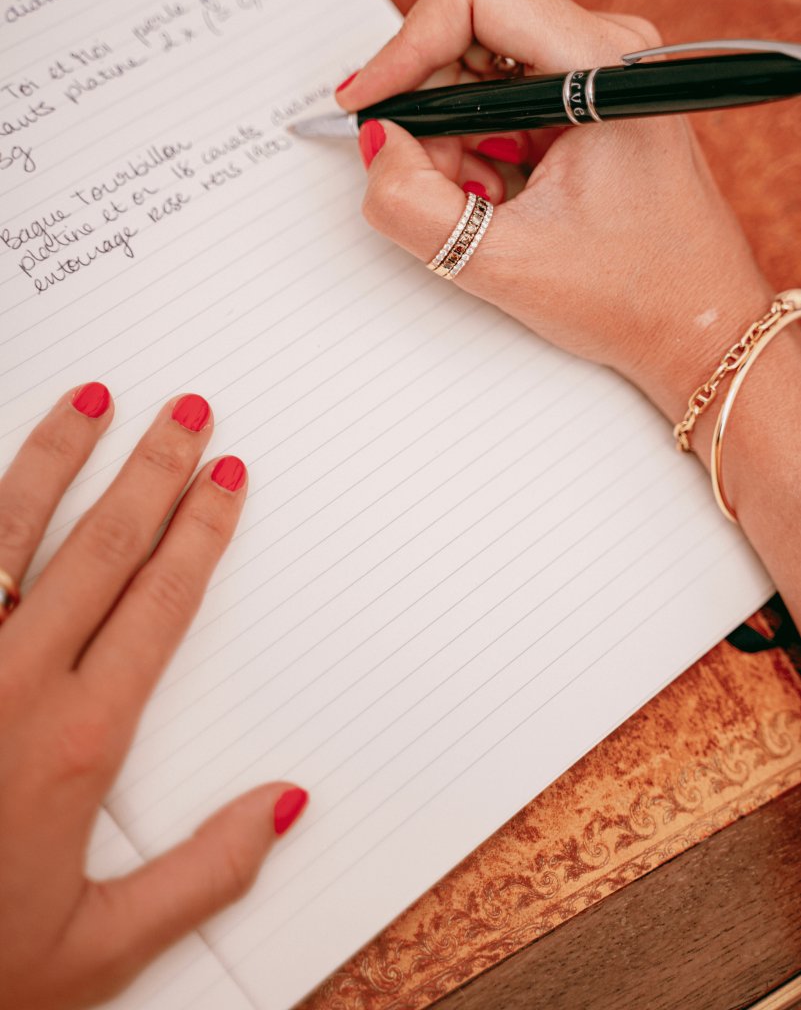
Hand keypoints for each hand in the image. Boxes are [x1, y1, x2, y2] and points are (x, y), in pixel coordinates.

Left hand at [0, 385, 306, 1009]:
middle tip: (184, 413)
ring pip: (9, 532)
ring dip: (56, 459)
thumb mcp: (98, 948)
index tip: (225, 478)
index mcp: (78, 739)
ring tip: (91, 401)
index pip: (161, 603)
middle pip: (102, 547)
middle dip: (151, 469)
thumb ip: (202, 872)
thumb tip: (284, 804)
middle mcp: (13, 683)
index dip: (201, 531)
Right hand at [336, 0, 771, 425]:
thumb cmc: (636, 296)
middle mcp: (608, 52)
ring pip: (478, 69)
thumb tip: (377, 144)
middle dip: (431, 111)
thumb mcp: (502, 263)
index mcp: (604, 70)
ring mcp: (600, 73)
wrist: (697, 325)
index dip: (404, 45)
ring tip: (483, 203)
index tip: (369, 104)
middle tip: (438, 182)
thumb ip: (413, 205)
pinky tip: (501, 198)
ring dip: (453, 137)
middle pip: (469, 31)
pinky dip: (476, 147)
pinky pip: (500, 98)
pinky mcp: (589, 99)